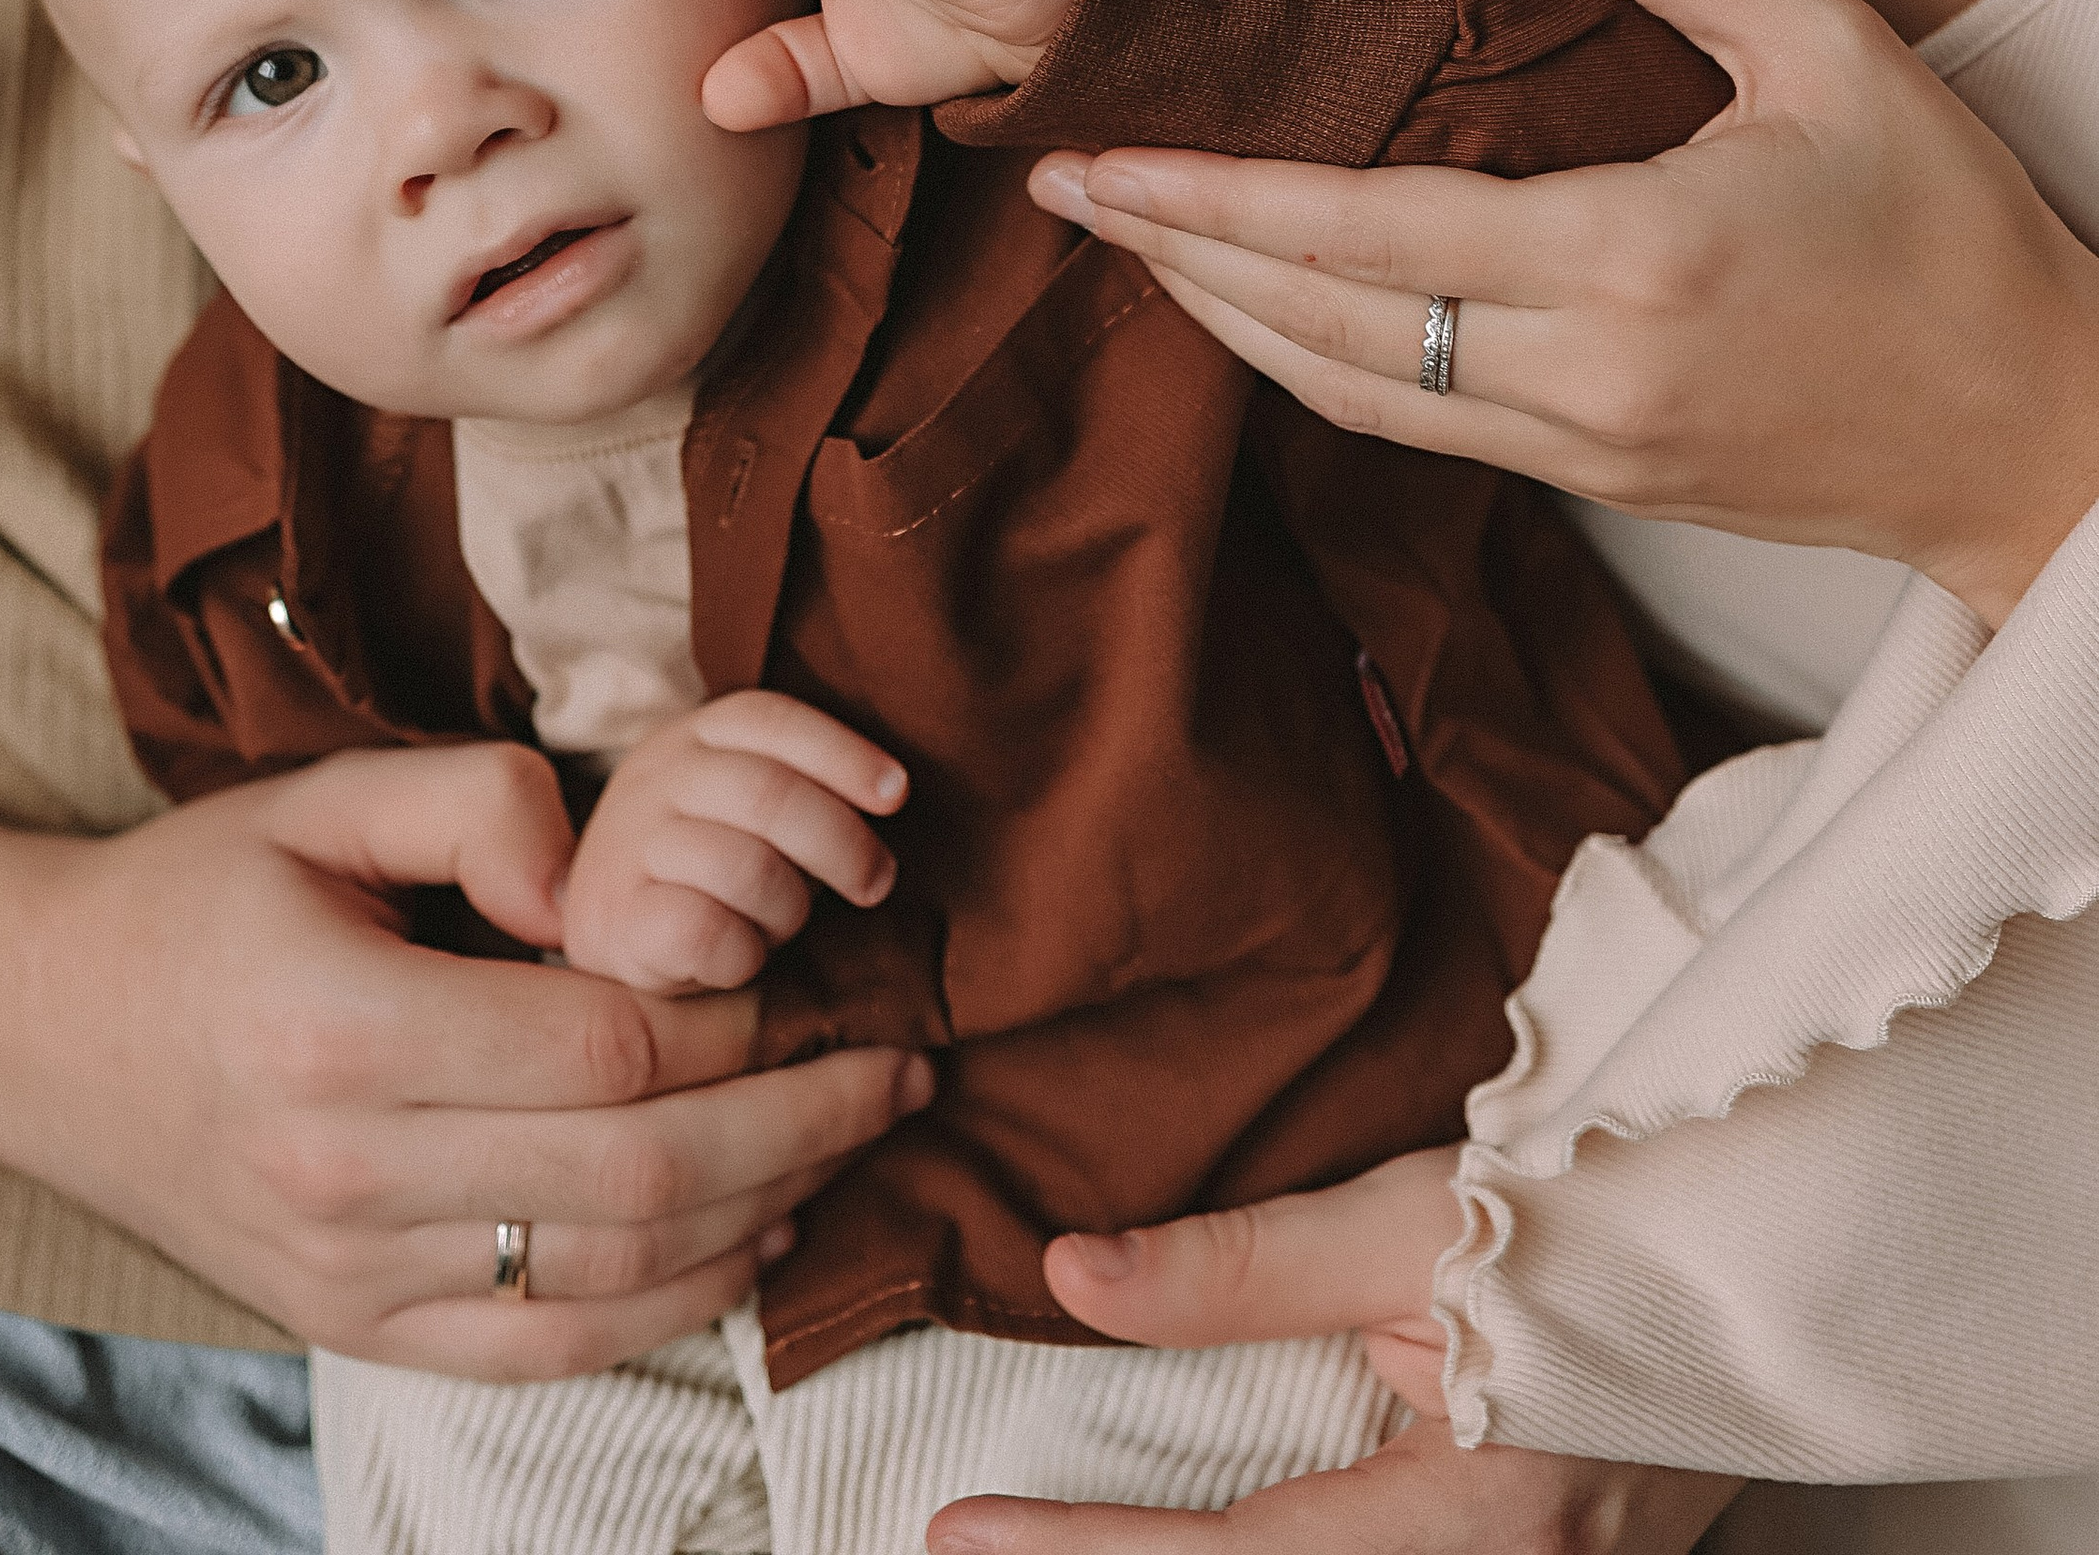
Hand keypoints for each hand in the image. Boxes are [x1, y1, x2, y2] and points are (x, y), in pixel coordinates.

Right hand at [0, 739, 929, 1371]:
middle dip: (799, 1125)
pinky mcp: (353, 1330)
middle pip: (638, 1177)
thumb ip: (478, 801)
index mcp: (343, 1028)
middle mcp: (348, 1173)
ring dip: (763, 1218)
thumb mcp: (321, 796)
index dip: (730, 1016)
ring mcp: (351, 1275)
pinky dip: (670, 1311)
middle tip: (899, 1068)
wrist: (33, 1033)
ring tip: (854, 1144)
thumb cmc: (195, 897)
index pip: (604, 1048)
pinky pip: (547, 1353)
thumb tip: (598, 870)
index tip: (806, 970)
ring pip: (613, 1281)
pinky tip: (751, 1243)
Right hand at [559, 691, 906, 991]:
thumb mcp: (744, 807)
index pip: (773, 721)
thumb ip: (799, 790)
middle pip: (770, 792)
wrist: (605, 934)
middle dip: (841, 843)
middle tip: (874, 883)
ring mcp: (629, 846)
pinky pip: (707, 931)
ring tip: (781, 925)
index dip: (844, 754)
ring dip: (788, 909)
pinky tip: (742, 958)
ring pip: (746, 867)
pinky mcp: (614, 919)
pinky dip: (745, 954)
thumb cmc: (707, 868)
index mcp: (694, 736)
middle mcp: (656, 778)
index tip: (896, 794)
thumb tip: (891, 794)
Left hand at [928, 1159, 1738, 1551]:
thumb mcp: (1409, 1220)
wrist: (1765, 1231)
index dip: (1087, 1552)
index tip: (962, 1531)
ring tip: (1065, 1542)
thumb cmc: (1595, 1208)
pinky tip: (1204, 1536)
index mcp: (1483, 1515)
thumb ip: (1239, 1267)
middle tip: (988, 1547)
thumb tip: (1072, 1273)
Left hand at [1033, 0, 2098, 625]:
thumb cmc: (1952, 234)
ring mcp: (1582, 447)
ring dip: (1226, 318)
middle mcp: (1583, 374)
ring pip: (1346, 390)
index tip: (1095, 160)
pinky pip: (1413, 424)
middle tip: (1061, 185)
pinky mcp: (1596, 484)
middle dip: (1174, 256)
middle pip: (1317, 323)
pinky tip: (1260, 307)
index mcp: (1630, 259)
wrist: (2042, 442)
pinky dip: (1313, 363)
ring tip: (1131, 239)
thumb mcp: (1829, 51)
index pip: (1362, 232)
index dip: (1210, 201)